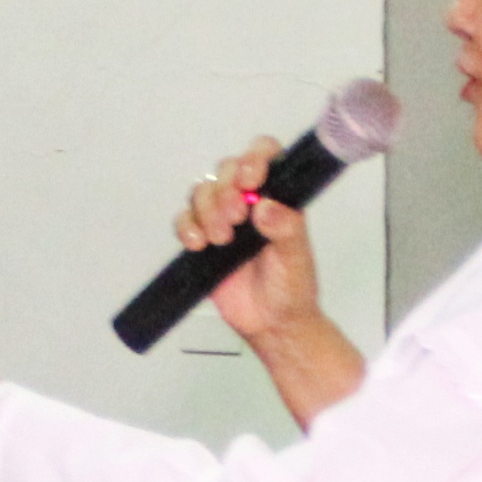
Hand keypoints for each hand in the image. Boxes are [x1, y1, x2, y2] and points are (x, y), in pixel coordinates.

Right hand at [178, 136, 323, 350]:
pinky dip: (187, 228)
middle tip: (236, 216)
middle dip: (226, 190)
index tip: (250, 178)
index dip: (254, 158)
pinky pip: (185, 220)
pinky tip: (199, 244)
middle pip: (226, 171)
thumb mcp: (297, 257)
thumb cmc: (292, 289)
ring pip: (203, 192)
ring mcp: (224, 220)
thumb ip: (287, 229)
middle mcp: (249, 203)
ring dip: (207, 210)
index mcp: (277, 198)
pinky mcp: (204, 240)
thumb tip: (266, 207)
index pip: (265, 157)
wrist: (272, 325)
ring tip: (222, 238)